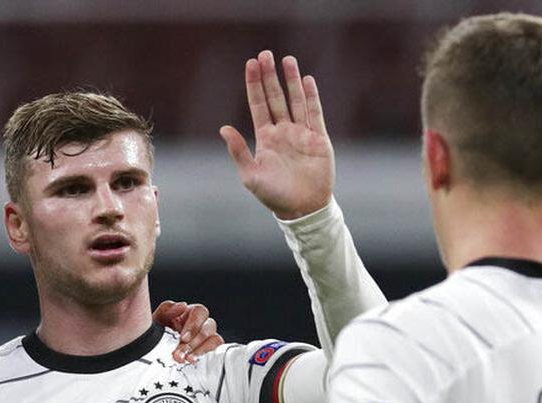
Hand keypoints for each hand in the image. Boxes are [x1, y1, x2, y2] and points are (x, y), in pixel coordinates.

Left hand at [152, 301, 222, 363]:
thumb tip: (183, 306)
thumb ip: (167, 309)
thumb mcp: (156, 320)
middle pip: (209, 326)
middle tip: (180, 354)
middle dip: (194, 342)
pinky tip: (193, 361)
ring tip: (187, 359)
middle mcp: (200, 324)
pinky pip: (215, 351)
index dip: (194, 325)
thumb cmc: (155, 333)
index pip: (200, 312)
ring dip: (201, 350)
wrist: (151, 352)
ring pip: (214, 339)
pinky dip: (206, 355)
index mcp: (189, 313)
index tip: (183, 338)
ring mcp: (206, 338)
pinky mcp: (208, 351)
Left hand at [221, 51, 334, 219]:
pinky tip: (307, 81)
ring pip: (295, 100)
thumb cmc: (273, 196)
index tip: (251, 64)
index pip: (258, 104)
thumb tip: (224, 128)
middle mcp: (283, 131)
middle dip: (270, 76)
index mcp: (265, 138)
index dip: (254, 85)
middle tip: (265, 54)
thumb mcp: (250, 175)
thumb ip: (238, 151)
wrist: (302, 209)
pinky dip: (311, 97)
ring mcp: (301, 133)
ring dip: (291, 80)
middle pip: (275, 97)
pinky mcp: (318, 139)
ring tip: (286, 59)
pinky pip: (315, 113)